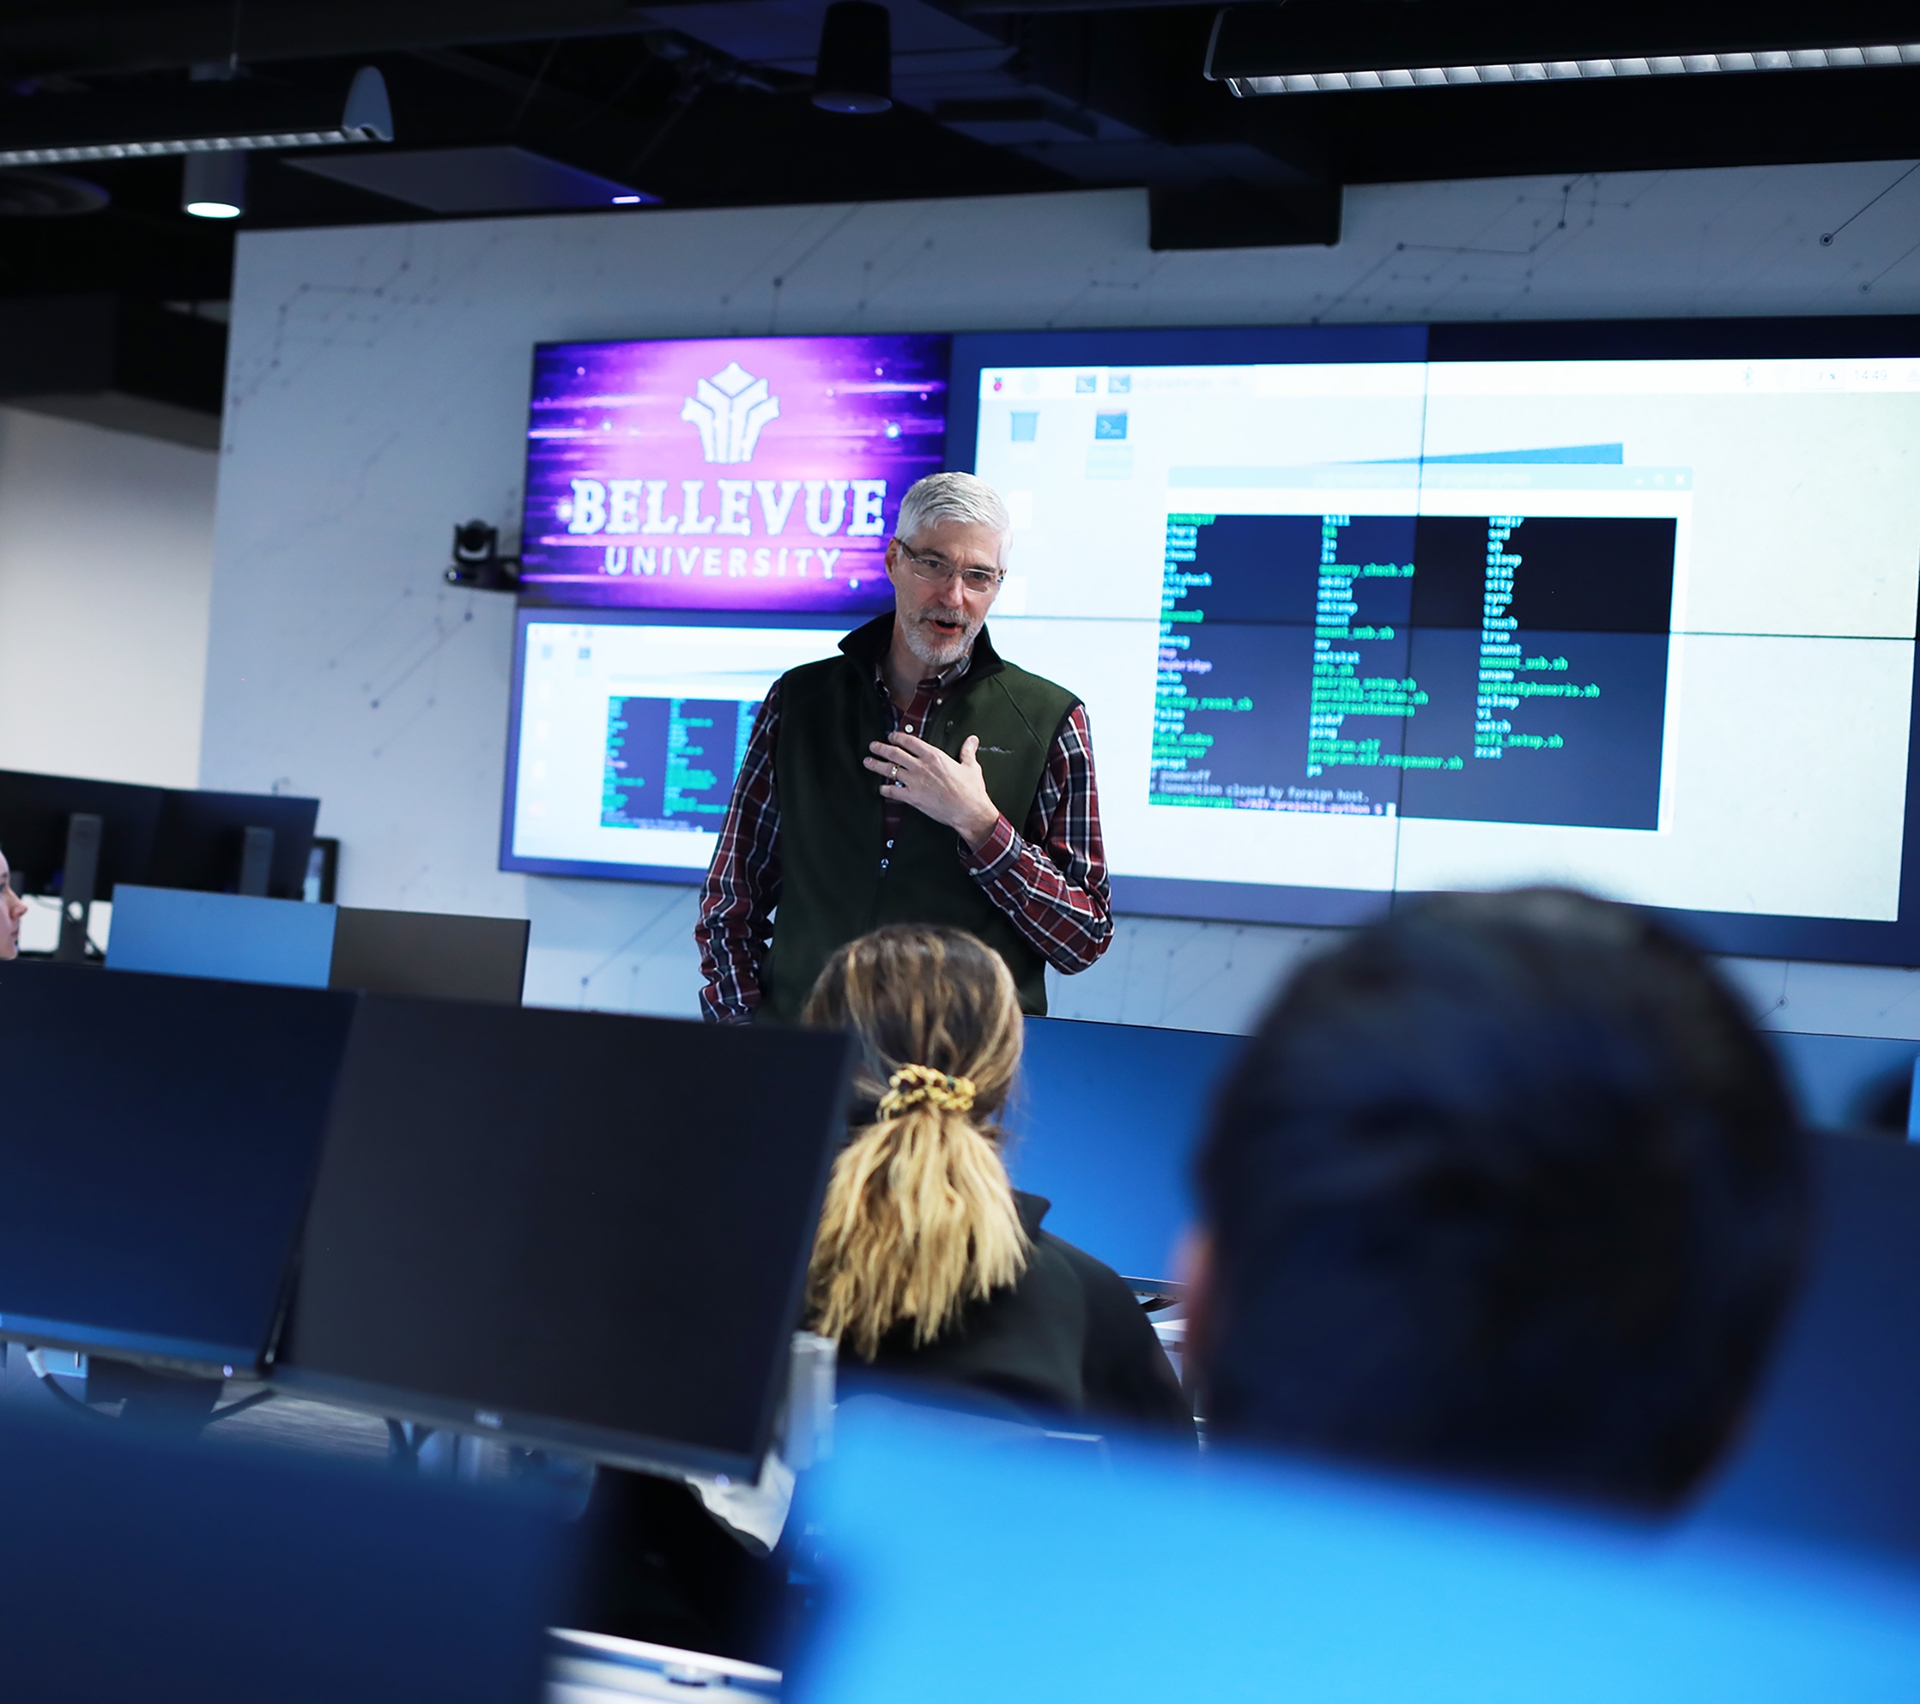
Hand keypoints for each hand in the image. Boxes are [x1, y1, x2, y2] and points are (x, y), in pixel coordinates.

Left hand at [864, 732, 1001, 848]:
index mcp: (934, 756)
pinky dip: (884, 790)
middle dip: (881, 748)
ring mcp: (914, 782)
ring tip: (868, 762)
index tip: (891, 736)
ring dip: (876, 765)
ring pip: (889, 770)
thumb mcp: (971, 766)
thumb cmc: (971, 790)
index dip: (897, 737)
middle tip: (873, 746)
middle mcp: (921, 766)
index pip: (910, 741)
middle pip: (895, 753)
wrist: (969, 811)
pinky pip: (892, 791)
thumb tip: (972, 740)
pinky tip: (881, 789)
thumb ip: (968, 751)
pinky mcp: (912, 797)